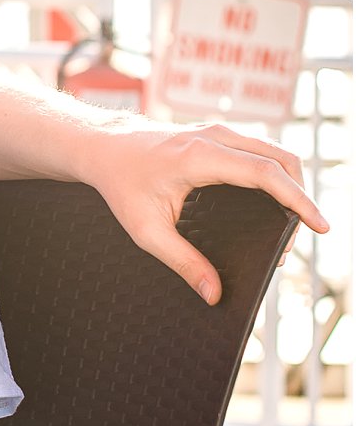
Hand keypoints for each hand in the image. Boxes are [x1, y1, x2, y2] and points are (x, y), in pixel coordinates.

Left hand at [77, 122, 326, 302]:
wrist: (104, 146)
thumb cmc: (121, 184)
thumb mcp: (145, 230)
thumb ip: (182, 261)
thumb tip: (213, 293)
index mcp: (201, 156)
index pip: (266, 174)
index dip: (299, 200)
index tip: (321, 225)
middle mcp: (217, 137)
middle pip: (282, 160)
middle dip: (299, 197)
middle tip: (294, 239)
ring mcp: (220, 133)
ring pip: (275, 153)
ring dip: (290, 185)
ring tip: (286, 227)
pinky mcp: (220, 136)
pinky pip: (260, 152)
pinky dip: (276, 175)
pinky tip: (272, 205)